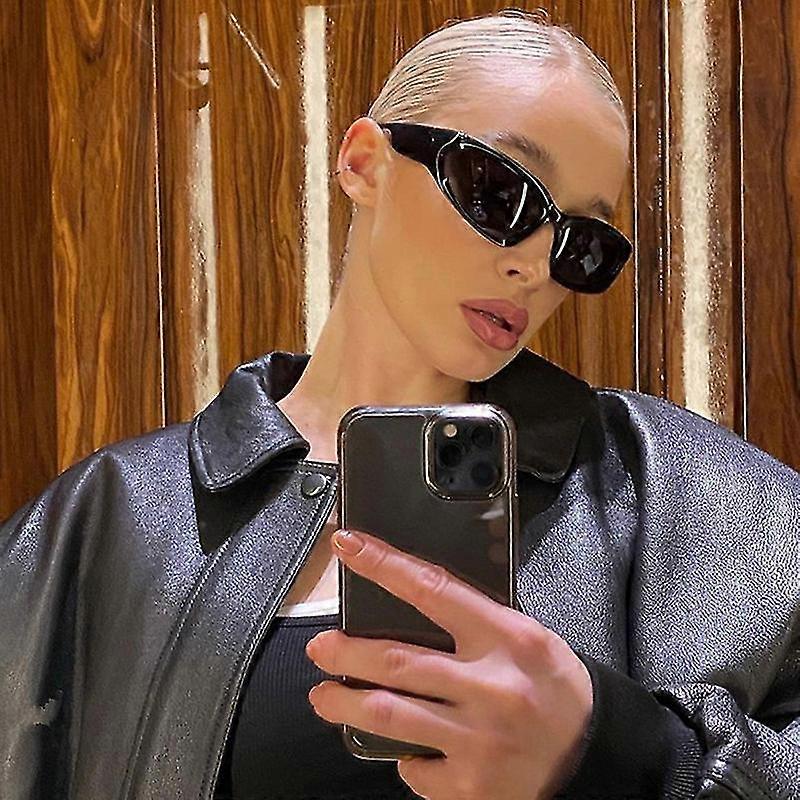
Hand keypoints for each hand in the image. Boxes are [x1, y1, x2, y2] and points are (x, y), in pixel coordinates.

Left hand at [304, 528, 593, 799]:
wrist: (594, 754)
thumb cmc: (554, 686)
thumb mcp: (525, 637)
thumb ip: (474, 621)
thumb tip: (405, 606)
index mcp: (507, 638)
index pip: (431, 589)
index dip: (382, 564)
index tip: (347, 546)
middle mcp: (491, 687)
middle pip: (395, 660)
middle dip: (345, 652)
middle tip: (318, 647)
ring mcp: (479, 740)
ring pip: (390, 715)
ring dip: (346, 703)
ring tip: (323, 695)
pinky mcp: (472, 787)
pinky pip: (415, 768)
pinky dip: (402, 756)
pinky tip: (402, 748)